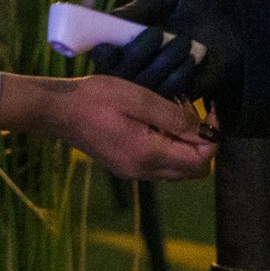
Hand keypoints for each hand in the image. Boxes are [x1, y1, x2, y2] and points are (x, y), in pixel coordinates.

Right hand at [0, 72, 215, 180]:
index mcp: (149, 155)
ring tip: (176, 116)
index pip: (200, 161)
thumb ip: (174, 116)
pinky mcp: (124, 166)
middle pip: (193, 171)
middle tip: (197, 115)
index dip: (212, 137)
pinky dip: (169, 149)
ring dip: (186, 147)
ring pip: (177, 171)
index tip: (209, 110)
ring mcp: (133, 171)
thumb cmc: (96, 99)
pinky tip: (157, 125)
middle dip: (203, 145)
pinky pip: (160, 166)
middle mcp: (144, 171)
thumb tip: (202, 129)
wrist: (57, 110)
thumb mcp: (139, 99)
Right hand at [89, 0, 242, 109]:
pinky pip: (167, 96)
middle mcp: (144, 64)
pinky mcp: (182, 95)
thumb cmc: (206, 4)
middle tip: (155, 34)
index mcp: (135, 39)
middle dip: (132, 57)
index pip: (106, 56)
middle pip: (117, 76)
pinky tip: (193, 59)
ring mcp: (162, 82)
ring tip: (184, 41)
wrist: (243, 22)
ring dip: (160, 63)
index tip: (107, 47)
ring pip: (142, 86)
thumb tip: (107, 19)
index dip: (103, 54)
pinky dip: (177, 77)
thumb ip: (139, 7)